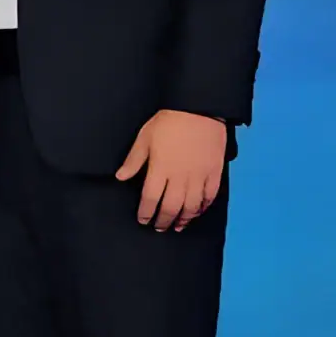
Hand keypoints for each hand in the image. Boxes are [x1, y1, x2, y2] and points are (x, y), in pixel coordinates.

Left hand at [116, 110, 227, 231]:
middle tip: (159, 227)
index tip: (143, 219)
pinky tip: (197, 212)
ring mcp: (199, 176)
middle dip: (164, 221)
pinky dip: (203, 208)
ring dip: (184, 219)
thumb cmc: (168, 122)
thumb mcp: (145, 138)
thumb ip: (134, 160)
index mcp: (160, 169)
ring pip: (191, 207)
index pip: (151, 199)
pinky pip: (210, 197)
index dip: (146, 212)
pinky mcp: (214, 173)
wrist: (198, 109)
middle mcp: (180, 177)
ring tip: (178, 226)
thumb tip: (121, 177)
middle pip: (171, 207)